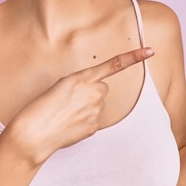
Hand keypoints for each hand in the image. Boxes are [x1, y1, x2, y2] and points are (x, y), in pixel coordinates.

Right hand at [9, 47, 153, 163]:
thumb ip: (81, 85)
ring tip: (67, 113)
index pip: (113, 65)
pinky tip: (69, 124)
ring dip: (87, 107)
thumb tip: (93, 96)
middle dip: (91, 93)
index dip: (133, 57)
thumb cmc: (41, 108)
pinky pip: (93, 120)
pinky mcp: (94, 127)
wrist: (34, 133)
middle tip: (71, 100)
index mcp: (82, 78)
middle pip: (102, 88)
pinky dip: (84, 122)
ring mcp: (95, 111)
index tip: (151, 51)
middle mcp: (93, 93)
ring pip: (98, 105)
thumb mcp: (60, 86)